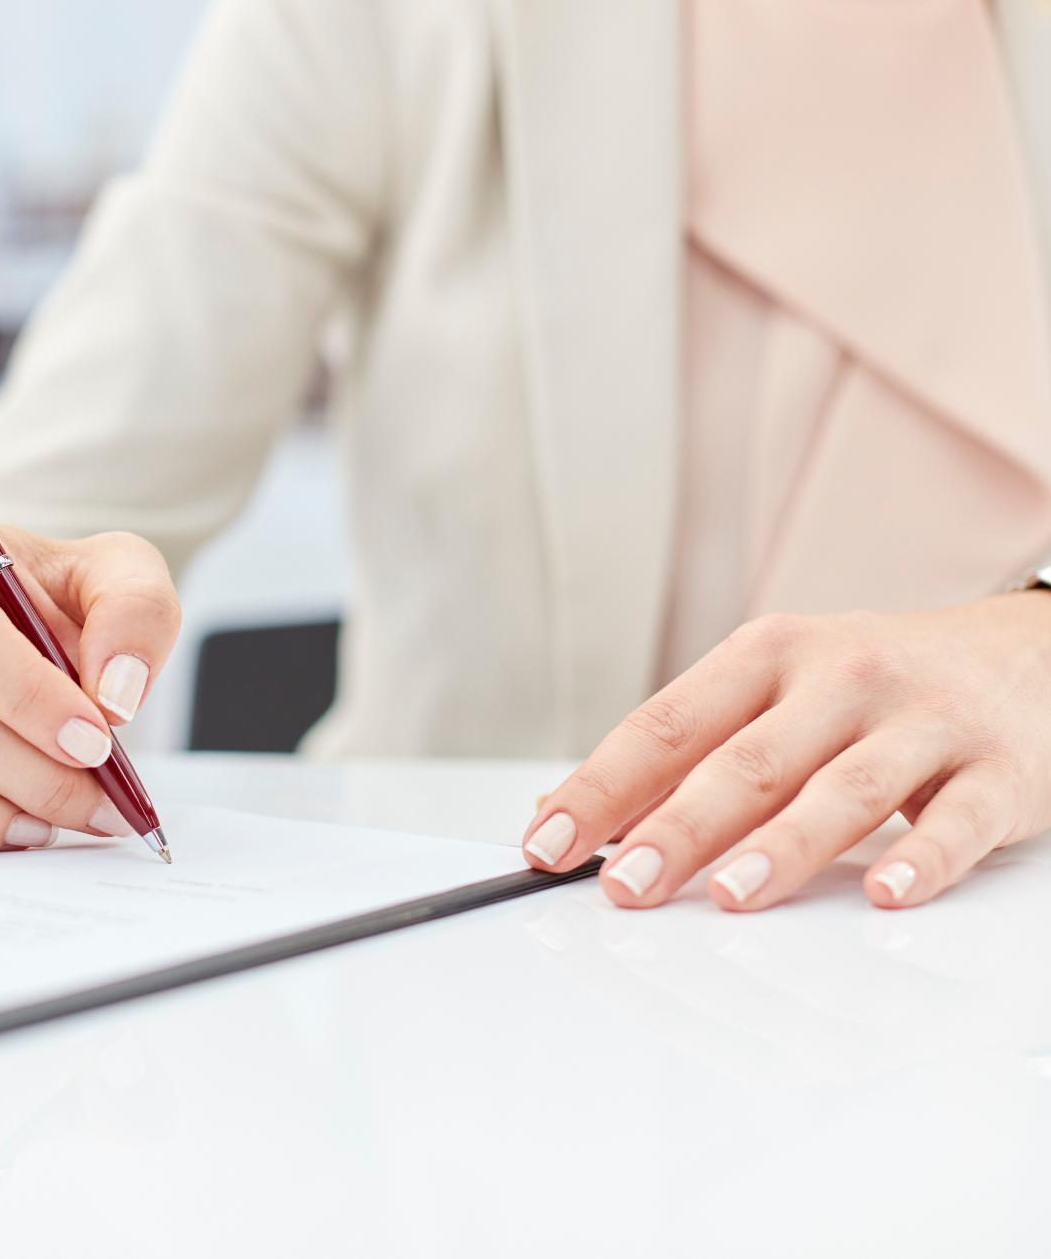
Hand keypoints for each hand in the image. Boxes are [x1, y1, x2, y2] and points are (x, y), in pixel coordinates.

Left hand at [520, 594, 1050, 910]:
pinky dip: (924, 858)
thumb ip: (679, 755)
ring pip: (843, 789)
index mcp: (768, 655)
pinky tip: (888, 892)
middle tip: (625, 886)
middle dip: (677, 829)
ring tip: (732, 896)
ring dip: (783, 847)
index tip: (548, 840)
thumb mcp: (771, 694)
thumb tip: (567, 809)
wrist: (1026, 654)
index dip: (602, 787)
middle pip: (746, 761)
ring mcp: (924, 721)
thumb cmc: (872, 687)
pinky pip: (959, 820)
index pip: (666, 723)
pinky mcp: (1001, 770)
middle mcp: (842, 677)